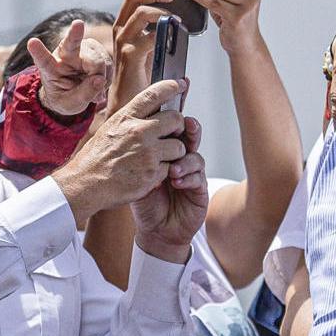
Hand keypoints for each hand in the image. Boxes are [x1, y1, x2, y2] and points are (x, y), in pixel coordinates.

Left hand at [28, 19, 111, 117]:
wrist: (74, 92)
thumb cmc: (66, 98)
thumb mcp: (70, 104)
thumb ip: (83, 94)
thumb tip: (100, 80)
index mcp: (50, 69)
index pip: (44, 60)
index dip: (38, 52)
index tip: (32, 42)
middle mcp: (64, 55)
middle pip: (71, 44)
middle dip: (74, 34)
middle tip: (78, 24)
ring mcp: (81, 50)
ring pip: (97, 59)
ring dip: (101, 75)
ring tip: (94, 87)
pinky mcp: (95, 50)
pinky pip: (108, 62)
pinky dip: (107, 75)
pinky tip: (99, 81)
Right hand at [51, 79, 189, 223]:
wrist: (86, 183)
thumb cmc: (96, 158)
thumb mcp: (110, 128)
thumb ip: (131, 120)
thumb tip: (150, 111)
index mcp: (126, 117)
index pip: (155, 94)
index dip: (172, 86)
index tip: (181, 84)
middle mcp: (139, 131)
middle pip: (176, 119)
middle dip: (179, 127)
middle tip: (173, 134)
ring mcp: (147, 152)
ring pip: (179, 146)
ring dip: (174, 153)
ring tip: (160, 158)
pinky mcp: (152, 172)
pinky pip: (172, 167)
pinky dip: (165, 171)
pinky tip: (151, 172)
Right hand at [106, 0, 174, 112]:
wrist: (131, 105)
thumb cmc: (144, 79)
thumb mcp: (150, 51)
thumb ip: (158, 36)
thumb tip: (178, 24)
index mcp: (126, 27)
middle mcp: (121, 31)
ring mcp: (124, 42)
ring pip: (140, 12)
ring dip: (160, 8)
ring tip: (175, 10)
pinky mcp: (131, 55)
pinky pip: (148, 35)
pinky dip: (164, 30)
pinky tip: (175, 31)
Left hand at [128, 116, 208, 262]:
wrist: (154, 230)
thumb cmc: (144, 201)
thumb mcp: (136, 174)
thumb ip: (140, 155)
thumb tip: (137, 130)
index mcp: (164, 151)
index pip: (172, 130)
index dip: (174, 117)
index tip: (174, 105)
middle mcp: (180, 159)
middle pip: (189, 137)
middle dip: (189, 129)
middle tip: (186, 125)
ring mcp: (192, 174)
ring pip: (196, 156)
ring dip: (186, 159)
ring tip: (174, 168)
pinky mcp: (200, 190)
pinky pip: (199, 178)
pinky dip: (189, 177)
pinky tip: (177, 182)